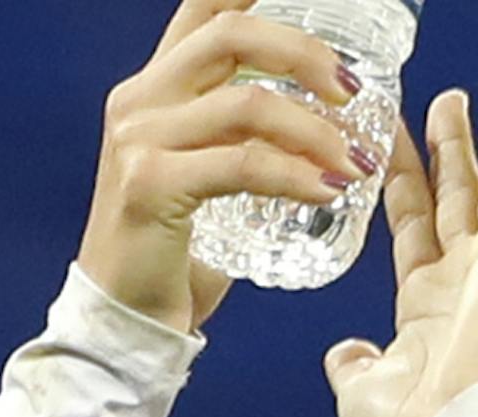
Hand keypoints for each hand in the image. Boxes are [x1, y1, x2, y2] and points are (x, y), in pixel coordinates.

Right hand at [78, 0, 370, 335]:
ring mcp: (140, 138)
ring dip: (315, 132)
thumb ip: (241, 141)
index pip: (205, 8)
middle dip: (304, 52)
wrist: (123, 324)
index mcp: (153, 86)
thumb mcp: (205, 178)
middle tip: (353, 93)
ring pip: (247, 104)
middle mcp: (140, 98)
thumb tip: (324, 126)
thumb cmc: (172, 260)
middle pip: (232, 34)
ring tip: (354, 164)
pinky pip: (241, 165)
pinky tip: (328, 191)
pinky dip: (294, 176)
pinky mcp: (150, 185)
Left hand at [324, 87, 477, 416]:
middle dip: (452, 149)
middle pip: (458, 198)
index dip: (403, 181)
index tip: (389, 140)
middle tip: (449, 101)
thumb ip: (353, 365)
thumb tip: (346, 353)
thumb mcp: (360, 394)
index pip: (413, 227)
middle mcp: (462, 284)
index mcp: (425, 311)